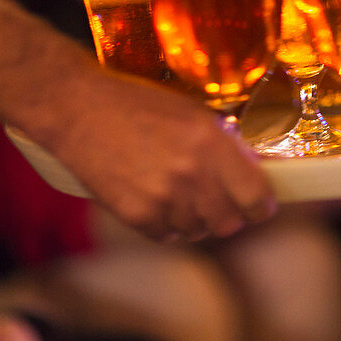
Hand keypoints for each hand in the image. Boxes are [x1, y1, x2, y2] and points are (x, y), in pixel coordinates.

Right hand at [32, 68, 276, 241]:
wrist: (80, 112)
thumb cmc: (137, 105)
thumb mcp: (192, 113)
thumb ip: (224, 145)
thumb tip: (254, 173)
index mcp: (211, 142)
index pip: (255, 197)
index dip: (261, 205)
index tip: (258, 205)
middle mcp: (192, 173)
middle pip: (229, 223)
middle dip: (228, 214)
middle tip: (218, 200)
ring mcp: (163, 198)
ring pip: (199, 231)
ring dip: (195, 218)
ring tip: (179, 192)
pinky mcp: (137, 215)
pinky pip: (168, 235)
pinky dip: (167, 224)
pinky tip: (156, 199)